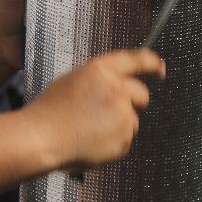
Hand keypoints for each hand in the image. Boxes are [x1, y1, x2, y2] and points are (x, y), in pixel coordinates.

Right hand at [28, 49, 164, 169]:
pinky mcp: (124, 140)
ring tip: (88, 129)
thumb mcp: (72, 80)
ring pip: (131, 120)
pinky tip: (90, 140)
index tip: (160, 68)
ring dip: (118, 124)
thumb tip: (118, 85)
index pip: (137, 59)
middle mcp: (116, 90)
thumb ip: (100, 79)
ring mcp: (123, 116)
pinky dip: (112, 142)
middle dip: (132, 102)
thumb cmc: (49, 111)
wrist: (41, 138)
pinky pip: (124, 140)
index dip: (152, 63)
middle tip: (109, 111)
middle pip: (141, 94)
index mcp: (101, 70)